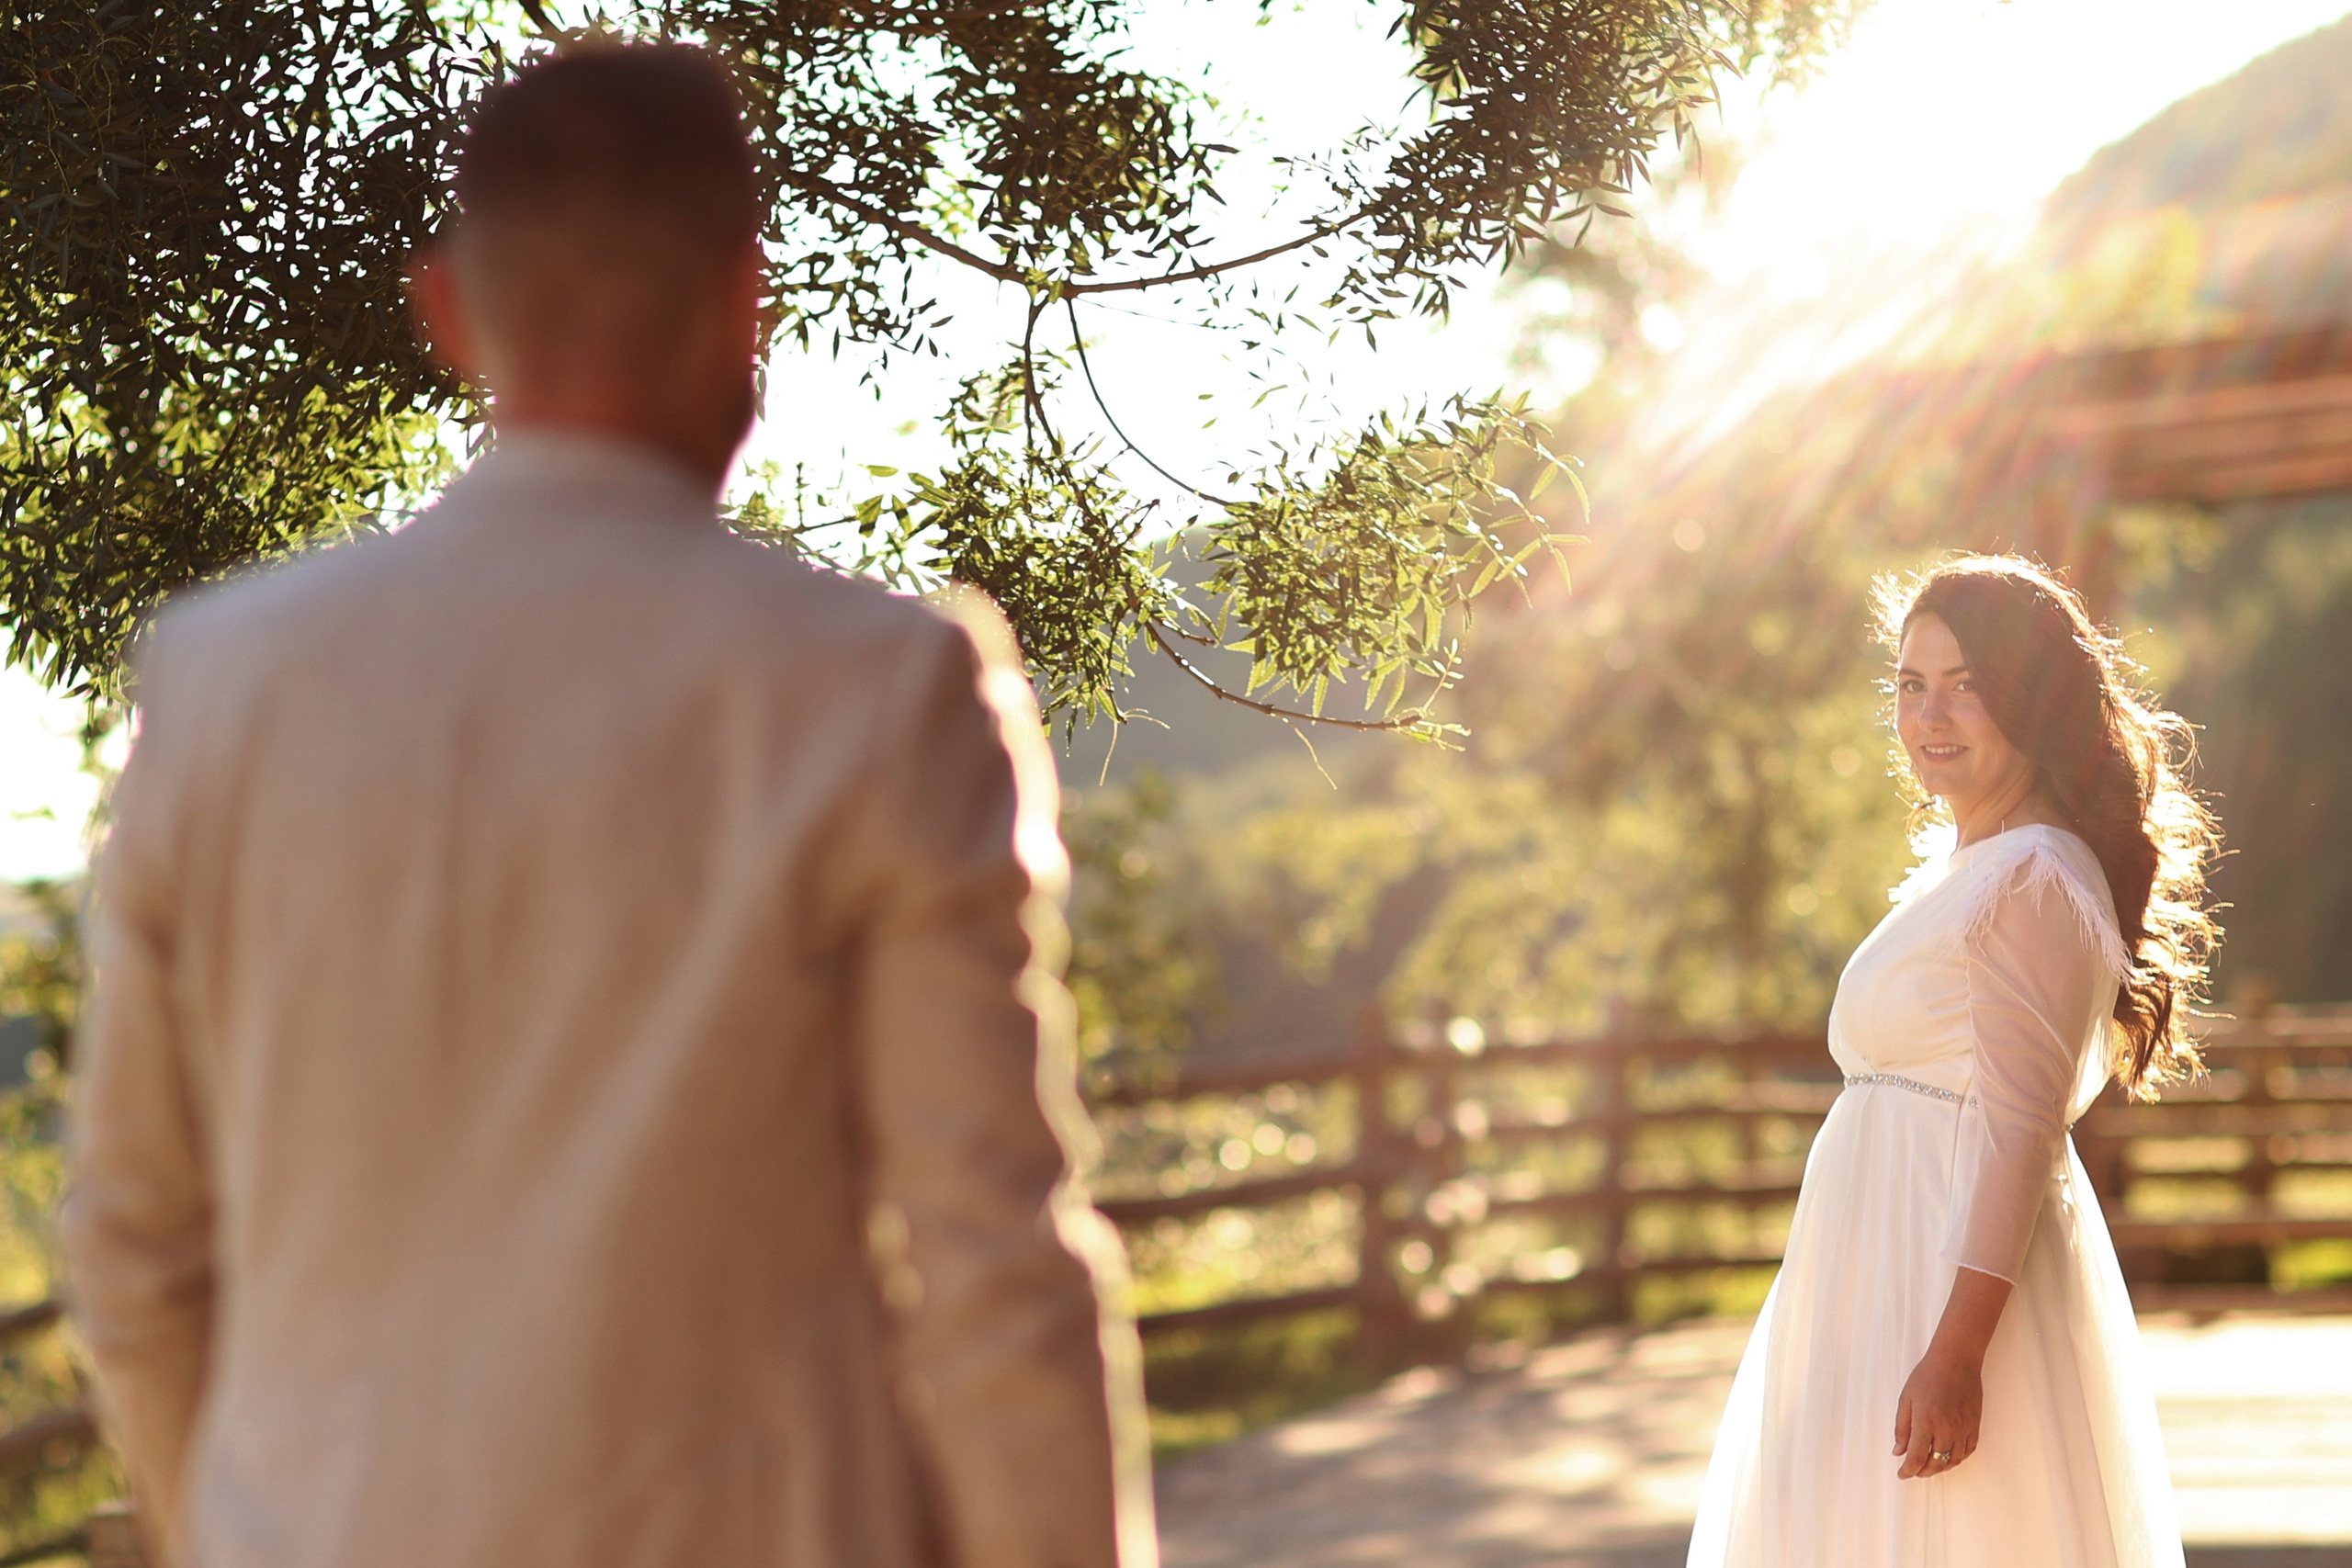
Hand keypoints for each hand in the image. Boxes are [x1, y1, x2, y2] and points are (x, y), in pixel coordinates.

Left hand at [1893, 1344, 1981, 1478]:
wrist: (1956, 1361)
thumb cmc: (1927, 1376)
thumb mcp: (1906, 1399)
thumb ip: (1902, 1428)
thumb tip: (1898, 1452)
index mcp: (1926, 1423)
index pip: (1916, 1458)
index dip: (1908, 1470)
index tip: (1902, 1474)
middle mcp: (1947, 1430)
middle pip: (1936, 1464)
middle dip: (1923, 1472)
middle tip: (1914, 1471)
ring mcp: (1963, 1429)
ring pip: (1953, 1461)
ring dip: (1940, 1468)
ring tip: (1929, 1466)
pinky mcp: (1975, 1426)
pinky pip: (1968, 1451)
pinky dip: (1957, 1459)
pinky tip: (1948, 1457)